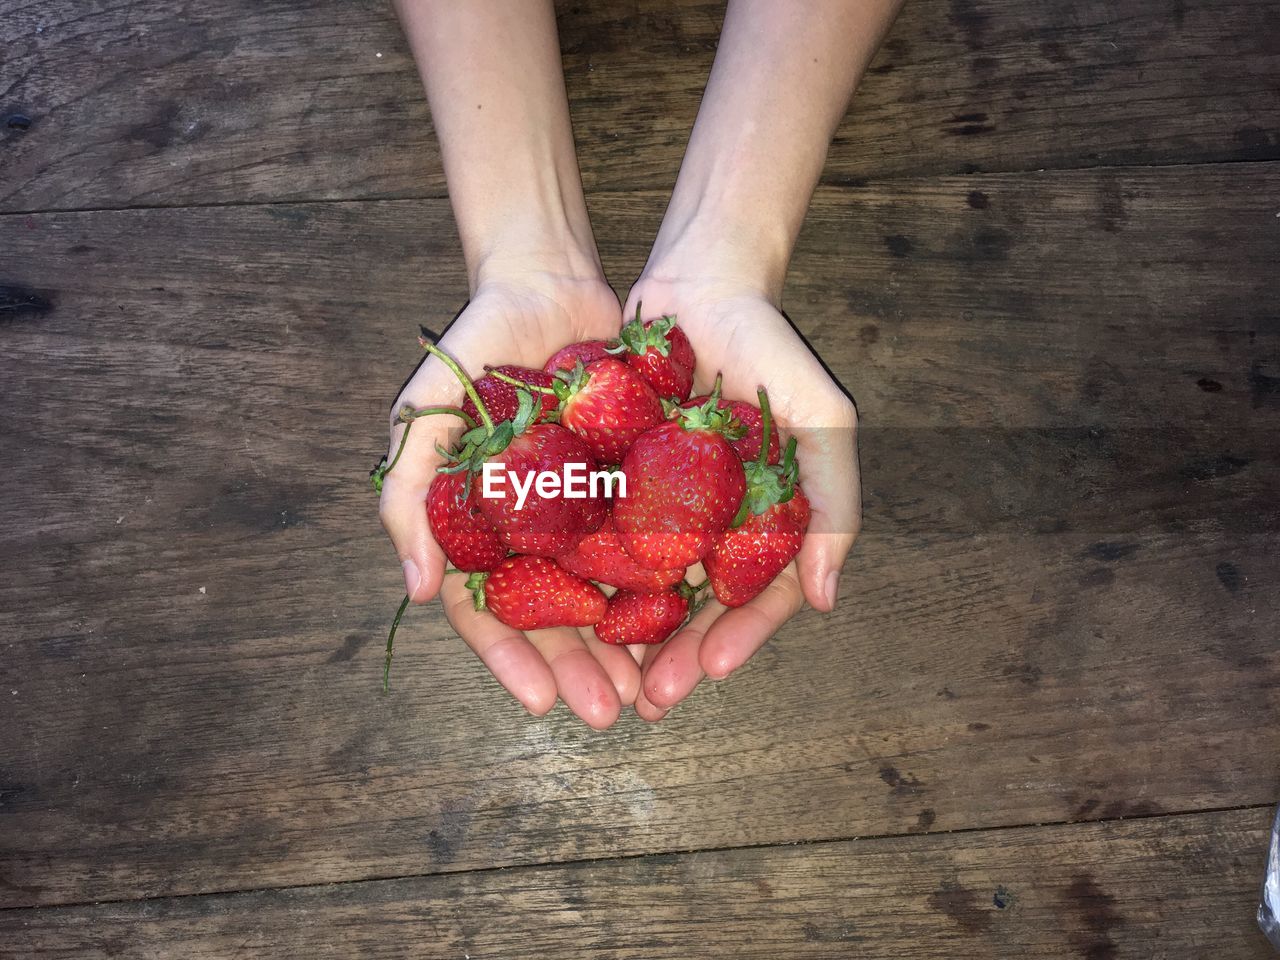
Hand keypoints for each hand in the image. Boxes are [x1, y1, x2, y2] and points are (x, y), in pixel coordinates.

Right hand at [378, 272, 642, 727]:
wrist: (547, 287)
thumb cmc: (471, 354)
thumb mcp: (423, 418)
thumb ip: (410, 501)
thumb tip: (415, 594)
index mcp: (479, 533)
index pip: (489, 613)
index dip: (512, 662)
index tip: (540, 706)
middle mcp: (533, 534)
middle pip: (554, 619)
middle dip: (580, 669)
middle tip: (612, 711)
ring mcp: (584, 514)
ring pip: (606, 595)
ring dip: (626, 645)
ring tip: (652, 688)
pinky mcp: (633, 488)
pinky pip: (650, 545)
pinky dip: (665, 585)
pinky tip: (689, 621)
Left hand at [621, 274, 860, 720]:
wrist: (698, 283)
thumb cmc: (771, 348)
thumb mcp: (822, 418)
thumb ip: (834, 505)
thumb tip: (825, 601)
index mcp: (765, 522)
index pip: (758, 596)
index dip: (738, 637)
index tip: (708, 671)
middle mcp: (713, 524)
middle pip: (695, 607)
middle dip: (674, 656)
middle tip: (646, 701)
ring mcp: (662, 506)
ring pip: (644, 588)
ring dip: (627, 638)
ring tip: (606, 680)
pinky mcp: (612, 482)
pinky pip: (596, 539)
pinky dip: (585, 578)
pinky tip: (563, 613)